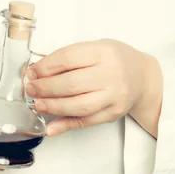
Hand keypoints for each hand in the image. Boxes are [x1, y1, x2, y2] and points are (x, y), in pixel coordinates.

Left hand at [25, 39, 161, 136]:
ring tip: (37, 104)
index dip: (46, 66)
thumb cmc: (114, 59)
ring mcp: (113, 96)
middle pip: (71, 83)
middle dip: (45, 87)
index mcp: (102, 52)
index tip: (32, 71)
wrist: (143, 76)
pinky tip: (51, 126)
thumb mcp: (95, 47)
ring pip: (78, 105)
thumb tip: (39, 70)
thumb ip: (70, 57)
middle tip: (31, 88)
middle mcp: (110, 74)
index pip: (68, 59)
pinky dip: (66, 125)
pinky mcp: (113, 113)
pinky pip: (87, 122)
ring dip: (53, 106)